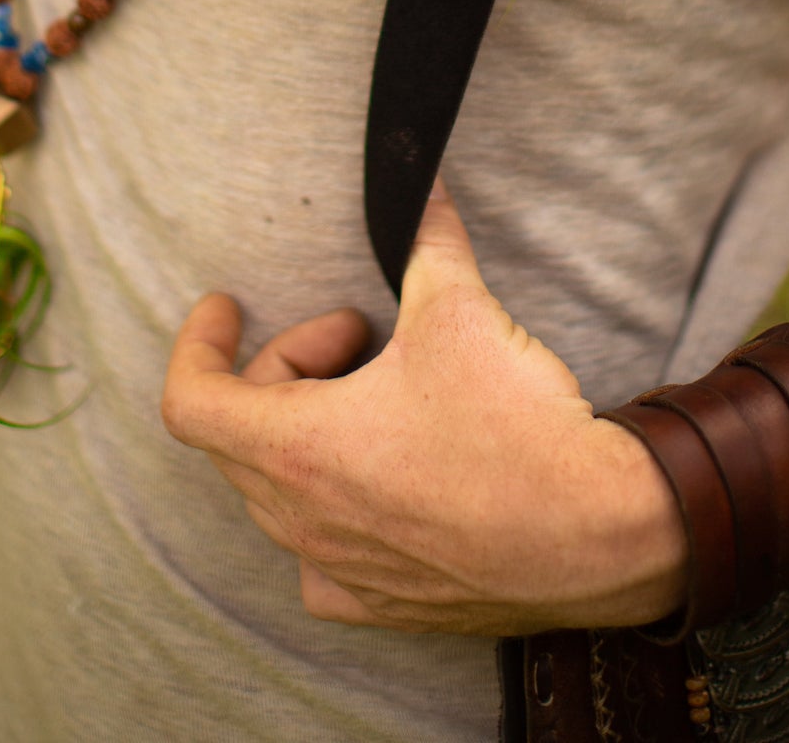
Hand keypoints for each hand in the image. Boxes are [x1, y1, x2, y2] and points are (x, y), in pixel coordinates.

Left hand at [161, 183, 686, 634]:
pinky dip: (334, 509)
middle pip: (243, 434)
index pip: (192, 402)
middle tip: (357, 332)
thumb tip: (421, 180)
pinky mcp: (385, 607)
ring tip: (379, 394)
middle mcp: (303, 522)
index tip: (227, 307)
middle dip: (288, 366)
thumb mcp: (458, 307)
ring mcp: (342, 573)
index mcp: (297, 449)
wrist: (596, 533)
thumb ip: (425, 236)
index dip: (198, 343)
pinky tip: (385, 479)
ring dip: (309, 431)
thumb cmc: (514, 426)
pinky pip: (323, 559)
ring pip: (281, 494)